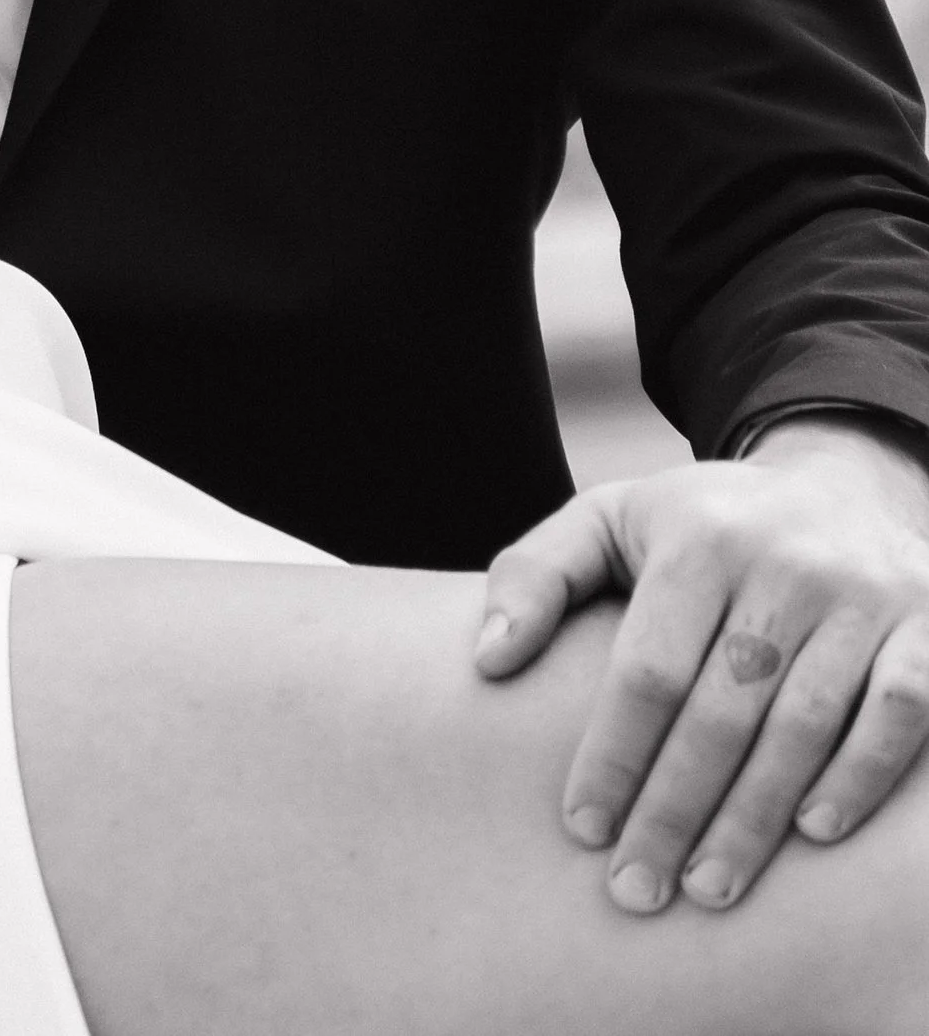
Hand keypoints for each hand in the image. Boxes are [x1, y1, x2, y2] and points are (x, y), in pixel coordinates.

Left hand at [475, 419, 928, 912]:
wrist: (840, 483)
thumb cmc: (701, 526)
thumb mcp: (610, 521)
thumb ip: (537, 577)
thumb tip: (487, 660)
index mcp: (698, 535)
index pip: (647, 668)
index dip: (613, 756)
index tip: (581, 829)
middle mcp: (782, 561)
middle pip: (720, 711)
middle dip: (674, 811)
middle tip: (637, 889)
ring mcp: (862, 594)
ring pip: (803, 726)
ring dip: (754, 819)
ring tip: (707, 887)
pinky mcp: (926, 626)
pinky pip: (898, 714)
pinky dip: (859, 776)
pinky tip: (813, 833)